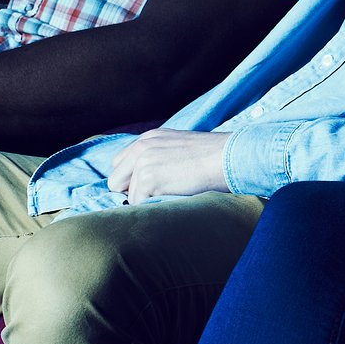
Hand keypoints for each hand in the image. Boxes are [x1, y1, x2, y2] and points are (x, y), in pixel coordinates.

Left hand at [106, 129, 230, 202]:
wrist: (229, 157)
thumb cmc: (214, 156)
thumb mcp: (180, 147)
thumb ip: (158, 156)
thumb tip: (145, 182)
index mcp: (149, 138)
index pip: (120, 164)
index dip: (132, 179)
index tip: (153, 185)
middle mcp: (142, 146)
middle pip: (115, 181)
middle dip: (132, 191)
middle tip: (159, 193)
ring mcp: (143, 162)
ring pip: (127, 195)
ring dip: (146, 199)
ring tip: (171, 193)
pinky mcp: (148, 178)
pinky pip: (139, 203)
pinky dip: (154, 205)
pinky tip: (173, 196)